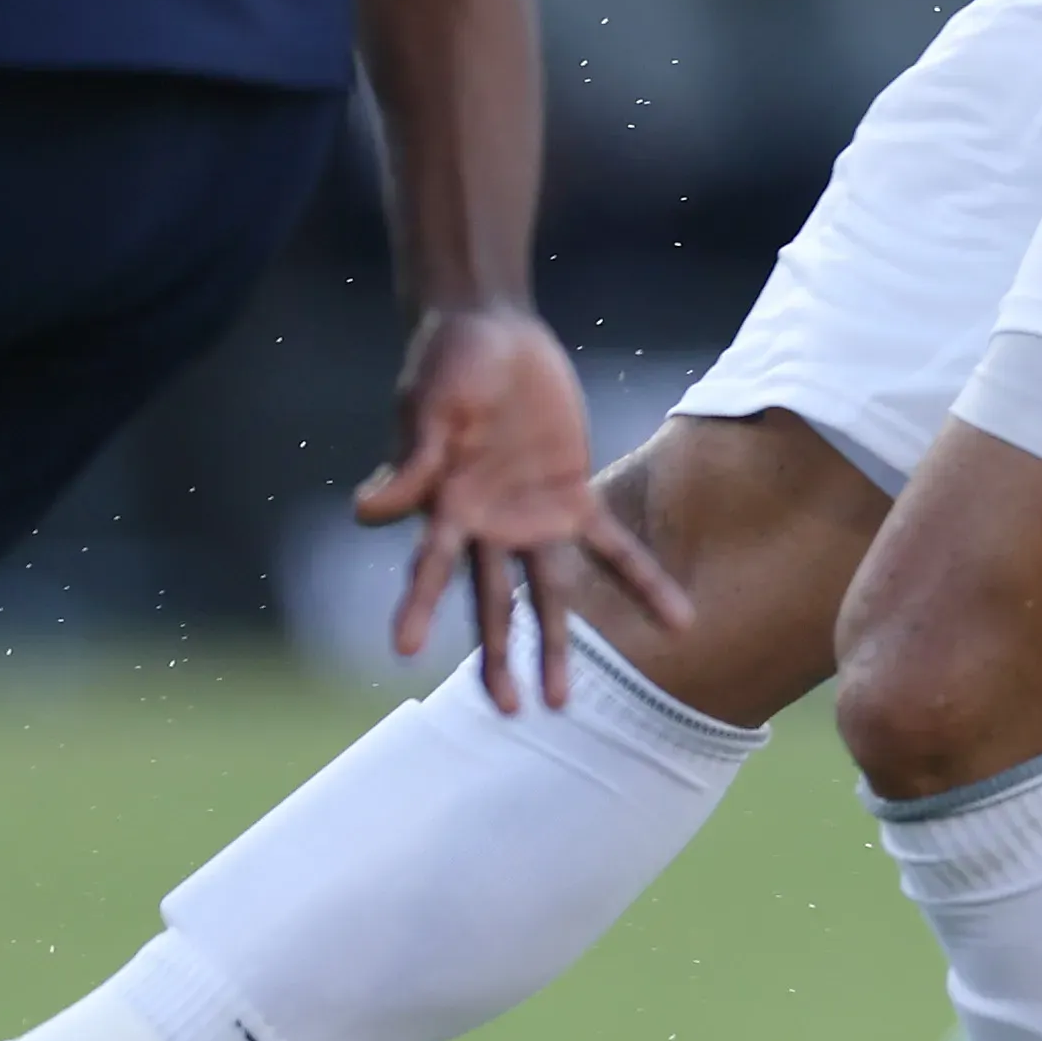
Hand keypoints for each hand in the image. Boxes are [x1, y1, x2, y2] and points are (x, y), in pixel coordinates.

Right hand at [358, 304, 688, 710]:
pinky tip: (677, 620)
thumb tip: (364, 512)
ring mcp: (530, 516)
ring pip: (544, 594)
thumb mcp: (430, 405)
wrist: (491, 329)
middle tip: (506, 711)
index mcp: (442, 506)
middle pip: (490, 603)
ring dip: (556, 646)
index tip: (404, 651)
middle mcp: (485, 526)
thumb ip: (412, 461)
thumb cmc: (447, 363)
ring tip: (563, 703)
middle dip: (497, 657)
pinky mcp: (573, 495)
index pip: (429, 566)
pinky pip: (611, 548)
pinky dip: (642, 583)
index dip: (417, 607)